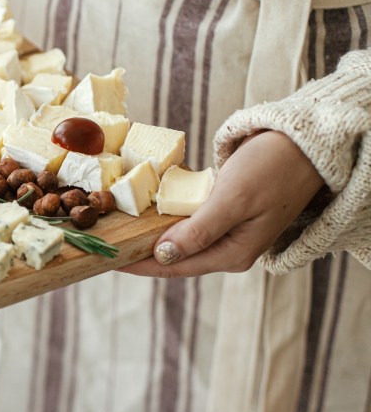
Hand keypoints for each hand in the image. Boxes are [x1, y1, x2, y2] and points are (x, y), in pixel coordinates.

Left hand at [120, 131, 324, 277]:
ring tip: (118, 233)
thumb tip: (164, 255)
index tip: (106, 260)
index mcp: (232, 254)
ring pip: (181, 240)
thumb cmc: (272, 169)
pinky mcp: (227, 213)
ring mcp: (229, 232)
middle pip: (176, 257)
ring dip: (151, 238)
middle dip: (141, 253)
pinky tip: (146, 215)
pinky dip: (168, 220)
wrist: (305, 144)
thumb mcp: (232, 201)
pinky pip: (190, 223)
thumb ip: (198, 231)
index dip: (138, 264)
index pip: (174, 266)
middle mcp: (230, 249)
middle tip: (105, 247)